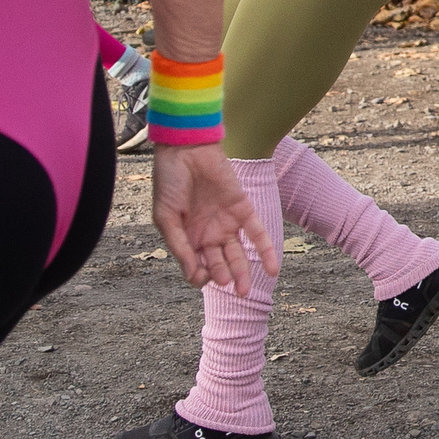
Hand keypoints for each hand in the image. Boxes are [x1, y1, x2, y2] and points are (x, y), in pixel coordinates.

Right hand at [152, 144, 278, 293]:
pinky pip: (258, 234)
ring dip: (243, 272)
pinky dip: (267, 252)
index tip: (200, 276)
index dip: (199, 276)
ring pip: (239, 254)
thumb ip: (180, 246)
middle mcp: (208, 234)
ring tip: (245, 290)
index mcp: (188, 237)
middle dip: (225, 277)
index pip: (197, 267)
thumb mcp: (166, 217)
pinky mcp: (244, 209)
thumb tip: (192, 275)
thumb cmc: (169, 181)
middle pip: (220, 264)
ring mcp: (226, 222)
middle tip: (229, 287)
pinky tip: (273, 270)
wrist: (187, 148)